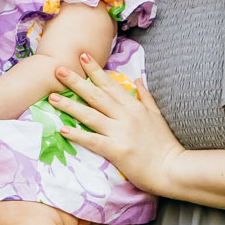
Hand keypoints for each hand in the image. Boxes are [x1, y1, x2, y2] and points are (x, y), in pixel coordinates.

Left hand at [53, 57, 184, 198]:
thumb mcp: (157, 115)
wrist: (172, 168)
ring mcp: (120, 132)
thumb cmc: (164, 144)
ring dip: (70, 105)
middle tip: (58, 70)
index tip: (82, 57)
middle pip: (96, 95)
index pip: (111, 84)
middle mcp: (126, 115)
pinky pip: (93, 140)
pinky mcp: (116, 150)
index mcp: (134, 106)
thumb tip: (137, 79)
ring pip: (91, 115)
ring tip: (52, 97)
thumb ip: (146, 96)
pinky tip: (63, 129)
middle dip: (76, 81)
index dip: (95, 70)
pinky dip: (77, 134)